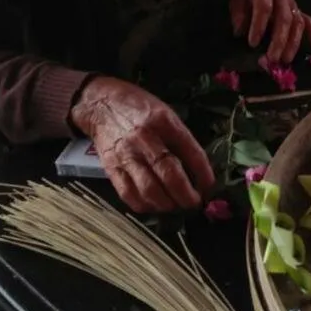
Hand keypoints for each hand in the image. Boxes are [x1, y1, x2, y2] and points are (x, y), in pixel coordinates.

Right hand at [70, 76, 213, 213]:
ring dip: (167, 204)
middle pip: (169, 174)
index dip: (202, 172)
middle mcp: (145, 139)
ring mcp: (126, 155)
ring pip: (149, 189)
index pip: (189, 150)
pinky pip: (128, 194)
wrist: (101, 104)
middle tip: (194, 202)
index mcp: (163, 121)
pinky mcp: (111, 168)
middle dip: (186, 195)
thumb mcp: (165, 113)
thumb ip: (180, 138)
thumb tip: (197, 169)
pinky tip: (154, 205)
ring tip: (175, 205)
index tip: (209, 186)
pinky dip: (144, 206)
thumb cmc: (139, 107)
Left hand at [229, 0, 310, 63]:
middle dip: (279, 40)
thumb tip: (240, 32)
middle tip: (272, 58)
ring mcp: (293, 2)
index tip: (252, 43)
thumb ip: (238, 14)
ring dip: (293, 42)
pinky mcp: (299, 9)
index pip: (264, 7)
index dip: (259, 26)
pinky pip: (308, 20)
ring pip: (297, 22)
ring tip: (286, 59)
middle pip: (284, 18)